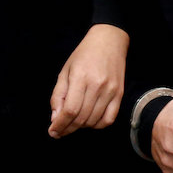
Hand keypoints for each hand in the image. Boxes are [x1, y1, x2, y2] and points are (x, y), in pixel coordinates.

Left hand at [48, 24, 128, 138]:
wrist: (109, 41)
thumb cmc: (84, 54)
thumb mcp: (65, 71)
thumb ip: (58, 95)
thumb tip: (55, 118)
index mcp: (81, 77)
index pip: (70, 110)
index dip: (60, 125)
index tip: (53, 132)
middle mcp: (97, 85)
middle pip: (81, 118)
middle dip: (67, 129)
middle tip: (59, 131)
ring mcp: (111, 91)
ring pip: (94, 121)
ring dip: (81, 127)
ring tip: (73, 123)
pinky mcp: (120, 94)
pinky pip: (109, 119)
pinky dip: (97, 125)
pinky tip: (90, 121)